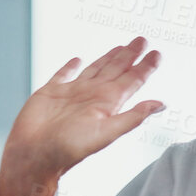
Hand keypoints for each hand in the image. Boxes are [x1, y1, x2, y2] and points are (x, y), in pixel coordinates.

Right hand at [0, 38, 163, 195]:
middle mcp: (92, 96)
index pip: (132, 80)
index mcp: (107, 103)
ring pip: (94, 69)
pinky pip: (62, 75)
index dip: (145, 67)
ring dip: (107, 58)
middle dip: (129, 55)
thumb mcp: (107, 132)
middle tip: (142, 40)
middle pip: (116, 70)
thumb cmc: (68, 149)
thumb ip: (133, 117)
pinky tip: (76, 60)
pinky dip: (70, 67)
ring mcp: (71, 93)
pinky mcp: (50, 92)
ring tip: (120, 47)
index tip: (157, 53)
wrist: (34, 154)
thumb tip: (161, 105)